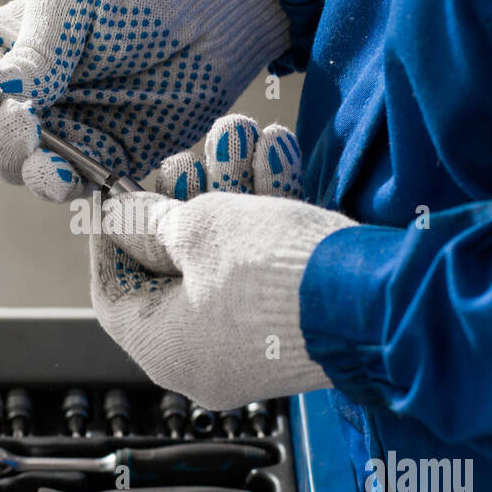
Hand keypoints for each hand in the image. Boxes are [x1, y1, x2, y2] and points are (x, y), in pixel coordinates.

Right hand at [0, 0, 287, 200]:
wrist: (211, 18)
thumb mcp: (72, 4)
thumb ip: (29, 53)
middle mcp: (8, 93)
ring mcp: (50, 131)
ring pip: (1, 162)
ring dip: (8, 152)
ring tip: (33, 128)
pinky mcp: (95, 163)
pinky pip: (60, 189)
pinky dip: (54, 186)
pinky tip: (62, 175)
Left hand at [89, 118, 352, 409]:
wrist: (378, 300)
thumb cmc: (275, 272)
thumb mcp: (198, 230)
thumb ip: (148, 221)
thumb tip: (118, 216)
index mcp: (165, 349)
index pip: (114, 290)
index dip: (112, 234)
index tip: (118, 190)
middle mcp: (204, 357)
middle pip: (172, 267)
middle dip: (182, 198)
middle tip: (191, 156)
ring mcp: (252, 344)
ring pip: (224, 256)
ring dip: (231, 189)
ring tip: (240, 134)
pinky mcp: (295, 324)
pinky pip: (263, 266)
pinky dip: (265, 212)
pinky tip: (275, 153)